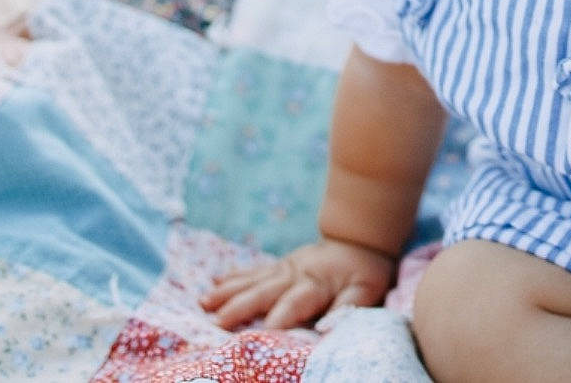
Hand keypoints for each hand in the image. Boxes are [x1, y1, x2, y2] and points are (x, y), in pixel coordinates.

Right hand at [199, 238, 395, 329]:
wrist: (359, 240)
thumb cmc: (364, 272)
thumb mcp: (366, 289)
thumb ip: (347, 307)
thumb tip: (327, 328)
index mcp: (317, 283)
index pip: (296, 302)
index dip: (281, 316)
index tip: (263, 331)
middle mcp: (295, 274)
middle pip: (264, 291)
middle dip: (240, 306)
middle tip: (216, 321)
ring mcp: (284, 268)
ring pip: (252, 280)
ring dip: (227, 292)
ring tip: (203, 303)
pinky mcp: (279, 265)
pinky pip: (253, 271)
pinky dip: (233, 277)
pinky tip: (214, 283)